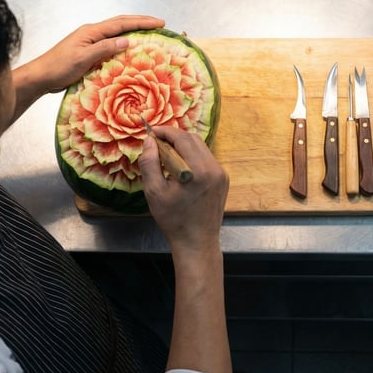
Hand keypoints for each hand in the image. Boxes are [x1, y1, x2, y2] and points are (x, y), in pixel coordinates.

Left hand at [29, 15, 164, 93]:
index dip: (142, 22)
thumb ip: (104, 48)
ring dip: (133, 30)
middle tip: (159, 24)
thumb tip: (127, 40)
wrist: (40, 76)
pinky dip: (123, 42)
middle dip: (141, 22)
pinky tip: (129, 48)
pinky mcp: (88, 51)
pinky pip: (110, 43)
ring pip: (116, 32)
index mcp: (91, 32)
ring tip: (149, 33)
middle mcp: (91, 33)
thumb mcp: (83, 58)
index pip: (121, 24)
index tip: (159, 22)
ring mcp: (89, 42)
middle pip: (120, 23)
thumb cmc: (58, 68)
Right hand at [137, 126, 228, 255]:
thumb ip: (150, 163)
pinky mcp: (223, 179)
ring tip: (166, 155)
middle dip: (174, 137)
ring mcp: (221, 173)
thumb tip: (149, 141)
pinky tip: (180, 168)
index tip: (151, 132)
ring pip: (201, 147)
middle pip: (193, 139)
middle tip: (157, 143)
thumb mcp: (154, 192)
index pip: (182, 138)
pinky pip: (206, 159)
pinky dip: (192, 156)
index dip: (165, 131)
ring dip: (183, 146)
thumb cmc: (173, 219)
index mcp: (198, 171)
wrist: (197, 241)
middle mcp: (213, 168)